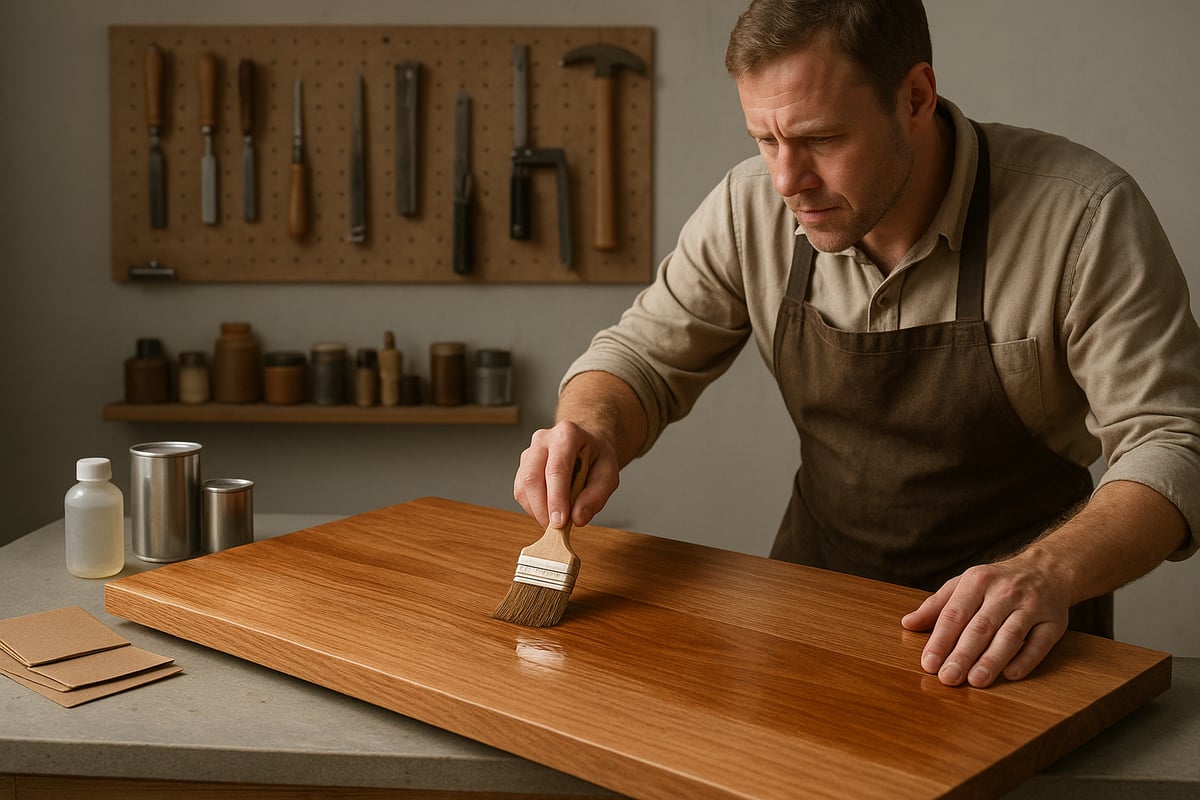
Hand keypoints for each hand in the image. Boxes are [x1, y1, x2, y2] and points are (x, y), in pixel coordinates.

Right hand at [514, 420, 619, 528]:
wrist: (587, 446)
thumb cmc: (597, 458)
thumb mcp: (608, 475)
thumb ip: (596, 496)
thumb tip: (577, 518)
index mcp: (567, 435)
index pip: (557, 469)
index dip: (556, 498)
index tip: (560, 522)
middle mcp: (543, 440)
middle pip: (532, 477)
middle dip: (542, 508)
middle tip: (556, 528)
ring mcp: (529, 452)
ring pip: (523, 487)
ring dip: (537, 510)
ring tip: (557, 520)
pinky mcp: (522, 468)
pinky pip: (521, 492)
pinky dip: (533, 508)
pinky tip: (549, 511)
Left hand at [900, 558, 1070, 687]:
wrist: (1046, 570)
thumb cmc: (996, 583)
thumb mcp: (963, 585)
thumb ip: (936, 605)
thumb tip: (908, 623)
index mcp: (977, 581)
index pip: (955, 613)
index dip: (941, 639)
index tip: (929, 663)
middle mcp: (1005, 592)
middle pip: (980, 626)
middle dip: (962, 654)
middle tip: (948, 678)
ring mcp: (1031, 606)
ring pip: (1010, 635)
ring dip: (992, 660)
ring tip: (976, 681)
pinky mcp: (1054, 622)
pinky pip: (1040, 643)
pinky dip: (1026, 660)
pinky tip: (1010, 675)